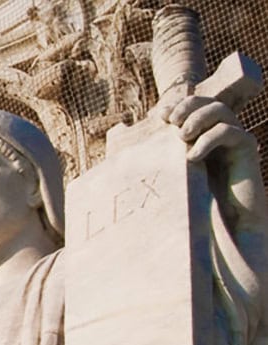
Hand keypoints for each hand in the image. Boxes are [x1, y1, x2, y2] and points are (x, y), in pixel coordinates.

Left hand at [161, 95, 267, 232]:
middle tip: (173, 121)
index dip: (177, 105)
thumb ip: (157, 161)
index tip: (160, 115)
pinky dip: (209, 139)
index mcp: (202, 133)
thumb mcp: (172, 176)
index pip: (193, 106)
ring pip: (220, 110)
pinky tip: (193, 157)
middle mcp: (219, 131)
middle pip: (207, 101)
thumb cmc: (197, 200)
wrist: (228, 221)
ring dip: (198, 118)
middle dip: (188, 107)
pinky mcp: (246, 147)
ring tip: (183, 136)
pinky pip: (229, 132)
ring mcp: (234, 137)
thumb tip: (119, 155)